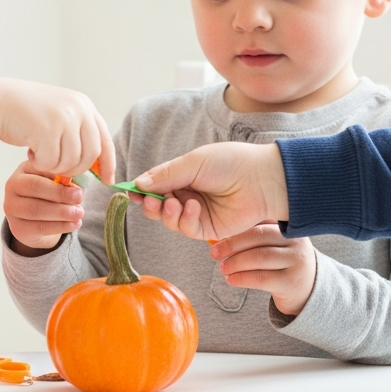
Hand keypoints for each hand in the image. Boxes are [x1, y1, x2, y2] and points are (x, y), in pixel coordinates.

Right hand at [0, 74, 114, 180]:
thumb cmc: (27, 112)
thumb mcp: (60, 114)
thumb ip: (78, 131)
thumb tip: (97, 164)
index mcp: (84, 106)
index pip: (105, 140)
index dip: (108, 163)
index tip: (108, 181)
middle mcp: (78, 110)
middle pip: (90, 155)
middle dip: (76, 168)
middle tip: (57, 167)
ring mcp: (63, 119)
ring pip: (71, 161)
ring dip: (55, 167)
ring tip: (41, 157)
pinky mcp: (47, 130)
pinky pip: (51, 163)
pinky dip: (41, 165)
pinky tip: (31, 154)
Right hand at [4, 164, 84, 248]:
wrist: (37, 221)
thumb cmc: (51, 194)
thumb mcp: (57, 182)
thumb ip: (65, 180)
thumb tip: (75, 187)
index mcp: (24, 169)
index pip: (40, 168)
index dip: (59, 174)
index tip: (77, 183)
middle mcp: (13, 186)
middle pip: (34, 187)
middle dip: (59, 193)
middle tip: (79, 197)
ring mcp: (12, 208)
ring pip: (36, 210)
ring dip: (61, 212)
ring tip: (79, 213)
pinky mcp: (17, 228)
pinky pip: (39, 227)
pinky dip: (60, 226)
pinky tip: (74, 224)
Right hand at [135, 142, 287, 239]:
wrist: (261, 180)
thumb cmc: (231, 163)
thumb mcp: (193, 163)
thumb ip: (165, 174)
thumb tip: (138, 183)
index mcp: (184, 175)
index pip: (155, 184)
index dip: (141, 189)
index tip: (129, 192)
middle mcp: (188, 194)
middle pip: (157, 205)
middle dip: (150, 204)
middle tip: (149, 200)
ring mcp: (197, 212)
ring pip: (168, 219)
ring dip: (166, 212)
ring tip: (173, 202)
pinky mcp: (207, 229)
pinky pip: (186, 228)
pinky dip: (185, 219)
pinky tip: (194, 207)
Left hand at [210, 224, 316, 314]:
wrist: (306, 290)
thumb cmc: (282, 263)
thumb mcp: (274, 245)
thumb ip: (254, 236)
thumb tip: (219, 235)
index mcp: (289, 226)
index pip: (259, 221)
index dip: (236, 228)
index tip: (217, 235)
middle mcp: (296, 240)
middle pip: (259, 236)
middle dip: (233, 244)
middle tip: (215, 253)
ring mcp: (296, 261)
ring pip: (259, 257)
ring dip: (235, 262)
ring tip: (222, 267)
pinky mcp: (291, 281)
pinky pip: (261, 278)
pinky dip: (242, 278)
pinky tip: (231, 279)